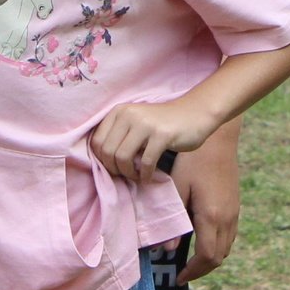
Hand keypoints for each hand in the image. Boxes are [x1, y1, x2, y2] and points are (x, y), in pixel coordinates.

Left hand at [90, 97, 217, 187]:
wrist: (193, 114)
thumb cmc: (162, 123)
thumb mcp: (135, 123)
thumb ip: (119, 136)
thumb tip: (103, 163)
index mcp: (118, 111)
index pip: (96, 142)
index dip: (102, 161)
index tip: (115, 168)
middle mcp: (128, 114)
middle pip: (107, 152)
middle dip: (115, 170)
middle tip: (127, 175)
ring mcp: (145, 124)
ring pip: (122, 157)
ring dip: (128, 174)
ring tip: (137, 177)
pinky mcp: (161, 134)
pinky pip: (145, 162)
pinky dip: (145, 175)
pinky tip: (149, 177)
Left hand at [168, 125, 241, 282]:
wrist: (219, 142)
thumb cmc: (194, 162)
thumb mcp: (179, 189)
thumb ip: (175, 221)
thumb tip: (167, 249)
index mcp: (212, 216)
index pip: (206, 257)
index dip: (193, 271)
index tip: (179, 278)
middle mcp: (227, 219)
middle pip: (219, 258)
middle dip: (201, 270)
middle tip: (184, 274)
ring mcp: (234, 213)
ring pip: (226, 248)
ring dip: (211, 260)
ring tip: (192, 263)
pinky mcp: (235, 207)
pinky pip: (229, 237)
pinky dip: (218, 247)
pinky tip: (203, 242)